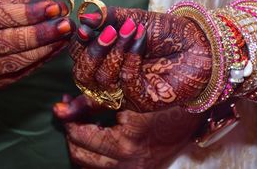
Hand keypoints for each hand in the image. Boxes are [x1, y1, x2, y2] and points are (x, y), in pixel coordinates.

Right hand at [0, 0, 73, 88]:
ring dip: (42, 51)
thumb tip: (52, 5)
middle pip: (4, 43)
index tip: (54, 9)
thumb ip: (22, 0)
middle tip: (65, 26)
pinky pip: (15, 75)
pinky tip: (54, 51)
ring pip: (11, 63)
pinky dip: (37, 63)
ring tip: (63, 38)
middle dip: (39, 35)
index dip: (27, 14)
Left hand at [54, 95, 204, 168]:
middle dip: (70, 133)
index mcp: (124, 144)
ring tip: (82, 123)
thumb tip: (61, 108)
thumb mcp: (126, 95)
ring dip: (81, 145)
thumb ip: (90, 102)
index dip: (67, 119)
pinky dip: (95, 154)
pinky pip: (105, 168)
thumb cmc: (163, 97)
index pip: (79, 136)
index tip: (62, 103)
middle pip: (79, 155)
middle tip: (70, 112)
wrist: (196, 110)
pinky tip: (98, 136)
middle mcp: (127, 164)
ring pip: (89, 165)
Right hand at [69, 6, 211, 110]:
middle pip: (82, 75)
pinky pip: (126, 84)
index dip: (79, 42)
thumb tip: (85, 17)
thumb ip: (109, 18)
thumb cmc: (165, 33)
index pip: (77, 56)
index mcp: (103, 59)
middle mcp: (109, 79)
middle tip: (109, 31)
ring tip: (133, 30)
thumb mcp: (133, 19)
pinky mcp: (141, 101)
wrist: (198, 45)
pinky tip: (142, 43)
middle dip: (93, 52)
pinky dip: (131, 59)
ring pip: (102, 80)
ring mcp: (124, 93)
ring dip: (115, 51)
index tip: (88, 26)